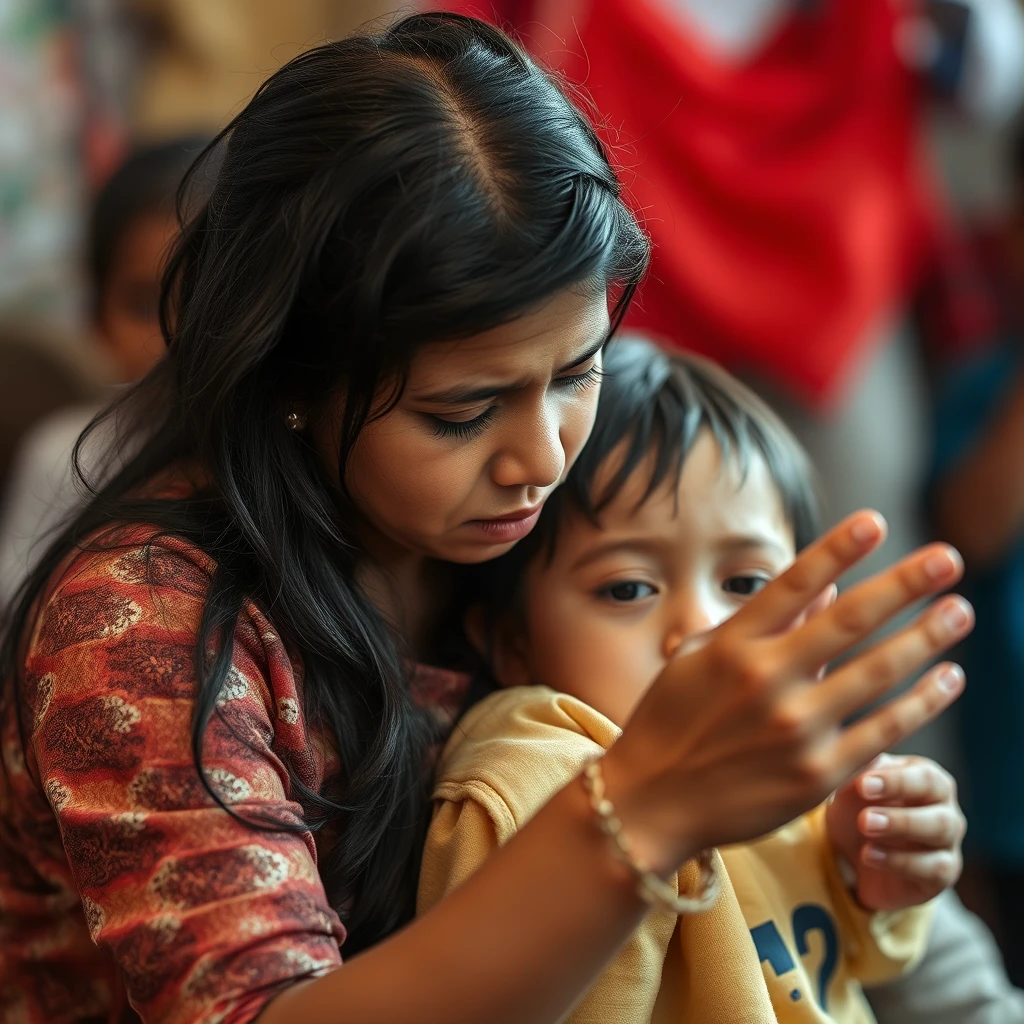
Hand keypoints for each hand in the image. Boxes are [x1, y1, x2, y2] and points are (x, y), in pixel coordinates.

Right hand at [603, 510, 972, 875]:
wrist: (652, 802)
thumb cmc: (670, 720)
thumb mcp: (701, 658)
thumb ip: (762, 623)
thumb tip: (824, 587)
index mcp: (732, 646)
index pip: (794, 584)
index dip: (838, 549)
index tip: (876, 521)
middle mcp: (766, 681)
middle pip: (849, 621)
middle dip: (904, 584)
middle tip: (949, 556)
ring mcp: (795, 729)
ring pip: (877, 673)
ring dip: (925, 637)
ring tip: (960, 609)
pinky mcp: (819, 775)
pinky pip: (884, 731)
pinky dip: (922, 702)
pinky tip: (950, 677)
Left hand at [826, 754, 964, 910]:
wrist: (856, 853)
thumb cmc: (858, 807)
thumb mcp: (851, 788)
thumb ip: (858, 770)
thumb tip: (861, 754)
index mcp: (926, 776)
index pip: (923, 775)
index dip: (894, 781)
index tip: (862, 785)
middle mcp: (944, 804)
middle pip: (937, 803)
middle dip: (900, 807)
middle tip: (864, 819)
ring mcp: (948, 839)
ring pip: (940, 830)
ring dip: (901, 829)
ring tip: (865, 831)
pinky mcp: (944, 872)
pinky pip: (934, 868)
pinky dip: (899, 862)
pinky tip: (869, 856)